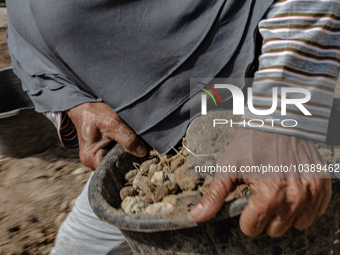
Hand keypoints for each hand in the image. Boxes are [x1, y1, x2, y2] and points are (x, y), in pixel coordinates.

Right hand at [67, 102, 146, 169]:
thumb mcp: (113, 123)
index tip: (141, 159)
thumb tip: (142, 153)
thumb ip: (128, 138)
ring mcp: (95, 157)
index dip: (128, 165)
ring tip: (137, 147)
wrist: (83, 106)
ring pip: (116, 160)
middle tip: (142, 152)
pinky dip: (123, 150)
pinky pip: (114, 154)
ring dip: (126, 153)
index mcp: (91, 158)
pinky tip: (131, 144)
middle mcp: (91, 161)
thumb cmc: (95, 113)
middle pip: (115, 166)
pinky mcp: (100, 151)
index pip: (113, 170)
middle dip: (128, 159)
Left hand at [188, 129, 331, 236]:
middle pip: (275, 230)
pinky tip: (293, 190)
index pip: (252, 228)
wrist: (276, 121)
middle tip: (261, 195)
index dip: (246, 217)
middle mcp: (293, 198)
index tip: (246, 201)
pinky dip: (304, 205)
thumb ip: (214, 196)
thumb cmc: (250, 143)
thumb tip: (196, 217)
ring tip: (277, 191)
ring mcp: (311, 192)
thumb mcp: (227, 168)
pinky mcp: (321, 184)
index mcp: (268, 196)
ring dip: (286, 214)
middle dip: (265, 217)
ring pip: (297, 224)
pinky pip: (315, 211)